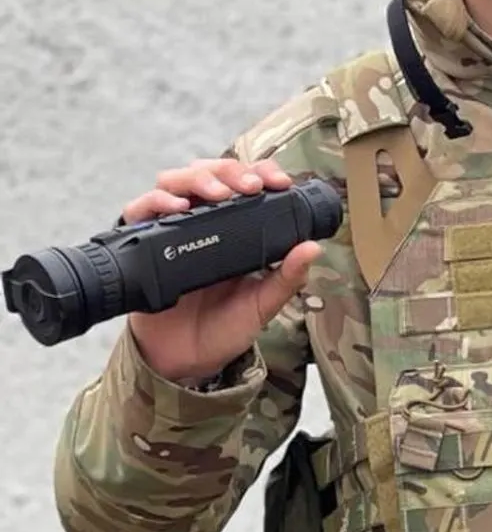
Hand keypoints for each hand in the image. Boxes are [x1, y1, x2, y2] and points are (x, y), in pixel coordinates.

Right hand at [123, 157, 322, 384]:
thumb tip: (313, 248)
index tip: (279, 181)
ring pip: (174, 181)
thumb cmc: (224, 329)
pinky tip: (176, 208)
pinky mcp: (143, 245)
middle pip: (207, 172)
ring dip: (196, 178)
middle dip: (229, 170)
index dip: (260, 171)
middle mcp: (202, 223)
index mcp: (234, 230)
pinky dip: (154, 202)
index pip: (243, 183)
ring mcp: (171, 231)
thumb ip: (286, 278)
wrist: (186, 361)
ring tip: (215, 194)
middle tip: (248, 187)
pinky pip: (138, 212)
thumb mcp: (262, 305)